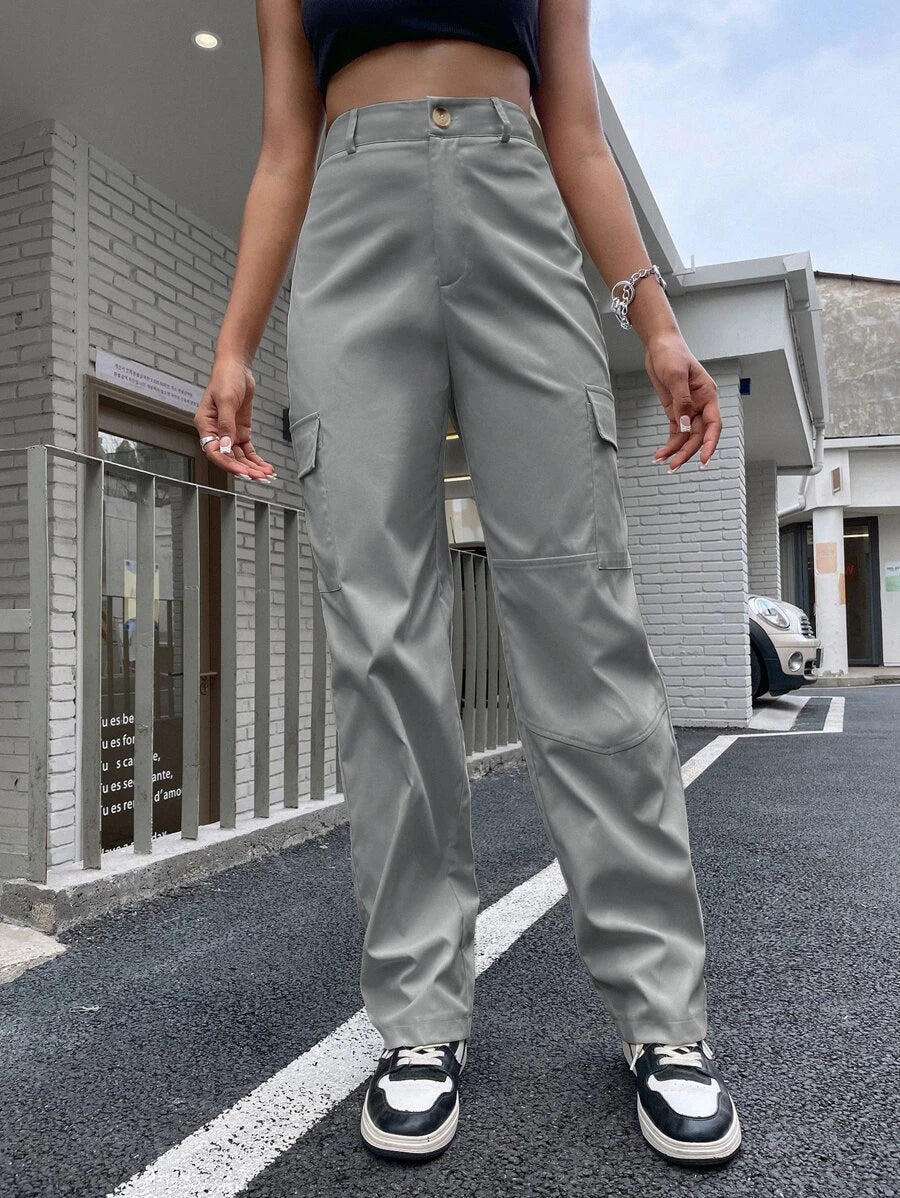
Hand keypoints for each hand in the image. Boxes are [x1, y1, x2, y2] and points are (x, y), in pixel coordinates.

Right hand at [193, 357, 276, 479]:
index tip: (243, 472)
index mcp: (205, 425)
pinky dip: (256, 460)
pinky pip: (248, 450)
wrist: (236, 368)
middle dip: (244, 469)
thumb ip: (226, 425)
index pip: (213, 451)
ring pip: (239, 457)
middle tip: (259, 478)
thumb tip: (225, 446)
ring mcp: (229, 433)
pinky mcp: (240, 431)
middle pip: (229, 458)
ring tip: (266, 475)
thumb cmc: (225, 379)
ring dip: (252, 467)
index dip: (228, 463)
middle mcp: (216, 432)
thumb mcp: (226, 400)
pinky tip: (266, 467)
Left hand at [644, 331, 720, 470]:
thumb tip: (685, 426)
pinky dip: (669, 443)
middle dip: (687, 452)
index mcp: (708, 395)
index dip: (709, 443)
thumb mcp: (676, 375)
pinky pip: (676, 432)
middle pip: (698, 435)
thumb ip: (682, 401)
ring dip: (676, 451)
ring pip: (686, 437)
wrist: (659, 345)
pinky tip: (660, 454)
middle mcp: (701, 405)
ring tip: (663, 463)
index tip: (704, 460)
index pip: (713, 424)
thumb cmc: (672, 354)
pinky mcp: (676, 411)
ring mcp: (688, 409)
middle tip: (673, 467)